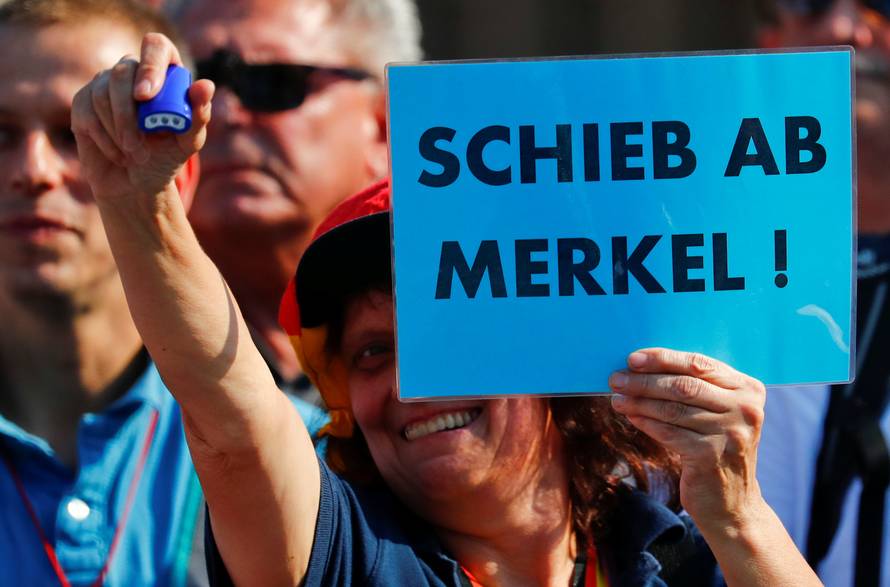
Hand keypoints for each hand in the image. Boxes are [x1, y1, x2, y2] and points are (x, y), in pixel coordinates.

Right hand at [71, 33, 213, 201]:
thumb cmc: (166, 157)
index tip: (146, 96)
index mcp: (164, 71)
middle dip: (128, 113)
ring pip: (101, 93)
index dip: (150, 65)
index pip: (156, 46)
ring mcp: (104, 84)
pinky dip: (105, 139)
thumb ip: (199, 115)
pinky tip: (119, 155)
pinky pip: (87, 112)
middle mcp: (132, 71)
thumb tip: (205, 86)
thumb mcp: (188, 141)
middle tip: (138, 144)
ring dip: (119, 131)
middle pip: (122, 71)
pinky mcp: (83, 101)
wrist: (136, 183)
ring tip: (136, 156)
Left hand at [608, 348, 766, 532]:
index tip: (633, 358)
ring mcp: (730, 434)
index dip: (663, 358)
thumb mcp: (718, 413)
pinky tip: (630, 416)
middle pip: (683, 385)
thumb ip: (695, 388)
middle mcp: (745, 409)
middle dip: (644, 380)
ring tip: (617, 398)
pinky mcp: (710, 456)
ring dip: (639, 401)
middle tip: (616, 379)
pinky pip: (668, 432)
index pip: (699, 364)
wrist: (733, 503)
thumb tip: (642, 367)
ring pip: (672, 409)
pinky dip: (646, 422)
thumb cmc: (716, 448)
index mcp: (749, 389)